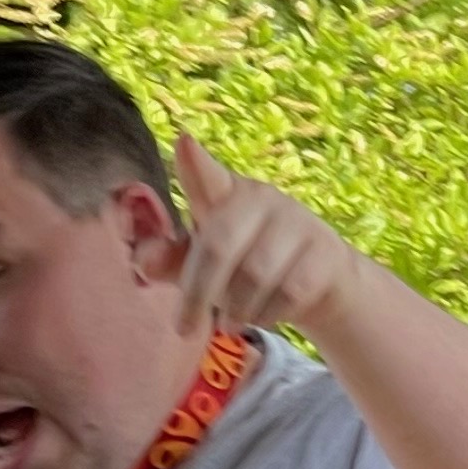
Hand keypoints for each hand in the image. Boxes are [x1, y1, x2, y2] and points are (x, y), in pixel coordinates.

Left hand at [173, 133, 362, 338]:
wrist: (320, 282)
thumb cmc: (247, 263)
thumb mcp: (206, 261)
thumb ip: (172, 261)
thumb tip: (142, 260)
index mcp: (226, 194)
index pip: (208, 176)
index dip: (196, 162)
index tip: (183, 142)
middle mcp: (263, 199)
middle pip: (219, 246)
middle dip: (197, 292)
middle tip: (184, 327)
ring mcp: (297, 223)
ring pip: (255, 276)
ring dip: (236, 309)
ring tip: (229, 323)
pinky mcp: (325, 253)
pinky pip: (289, 292)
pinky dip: (268, 315)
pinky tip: (262, 316)